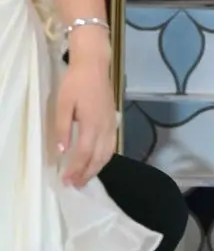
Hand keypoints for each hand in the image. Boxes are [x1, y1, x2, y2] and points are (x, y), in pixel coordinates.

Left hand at [56, 36, 116, 186]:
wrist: (94, 65)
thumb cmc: (76, 83)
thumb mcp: (63, 104)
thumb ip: (62, 128)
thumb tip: (61, 151)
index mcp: (92, 124)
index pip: (83, 154)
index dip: (75, 169)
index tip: (65, 180)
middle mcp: (105, 127)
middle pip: (98, 158)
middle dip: (86, 173)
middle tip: (74, 185)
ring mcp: (112, 124)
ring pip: (107, 154)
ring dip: (96, 169)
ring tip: (84, 178)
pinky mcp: (114, 121)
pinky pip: (112, 146)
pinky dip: (104, 158)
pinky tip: (97, 161)